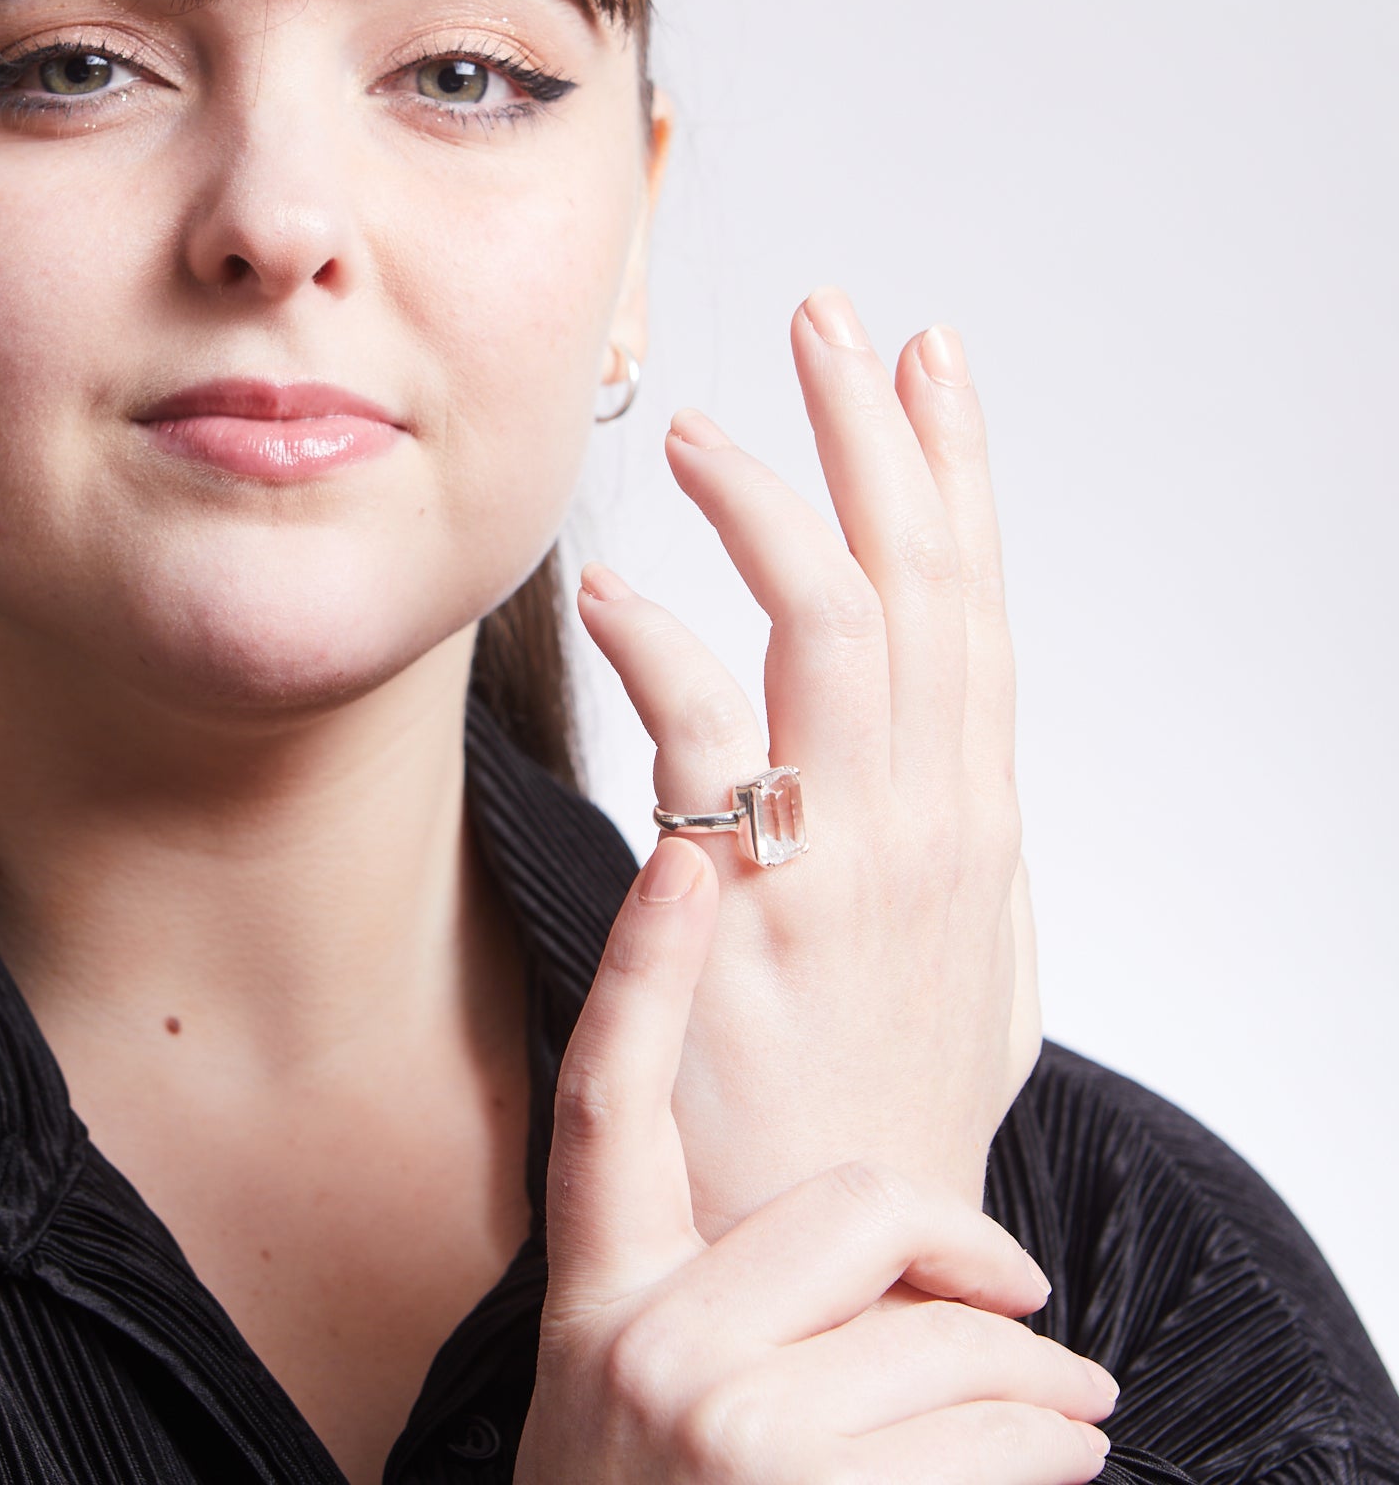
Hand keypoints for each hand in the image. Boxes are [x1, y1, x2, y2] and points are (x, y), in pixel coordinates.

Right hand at [515, 839, 1113, 1484]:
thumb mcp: (649, 1396)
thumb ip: (741, 1293)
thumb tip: (925, 1245)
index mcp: (596, 1292)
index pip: (603, 1091)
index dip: (642, 966)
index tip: (684, 850)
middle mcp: (639, 1341)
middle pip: (856, 1206)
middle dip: (972, 1255)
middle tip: (1030, 1307)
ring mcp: (714, 1423)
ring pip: (951, 1335)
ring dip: (1042, 1391)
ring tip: (1067, 1424)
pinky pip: (989, 1436)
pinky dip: (1049, 1455)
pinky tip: (1051, 1474)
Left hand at [579, 291, 1036, 1229]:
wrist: (852, 1265)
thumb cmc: (892, 1103)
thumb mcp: (968, 954)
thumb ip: (952, 830)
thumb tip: (938, 739)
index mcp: (974, 811)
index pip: (972, 599)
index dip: (955, 469)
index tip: (928, 359)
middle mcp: (930, 815)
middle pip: (918, 579)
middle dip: (877, 433)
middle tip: (832, 319)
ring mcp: (847, 862)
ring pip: (833, 627)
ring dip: (771, 505)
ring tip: (698, 430)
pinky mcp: (741, 914)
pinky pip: (706, 745)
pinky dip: (661, 649)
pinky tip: (610, 591)